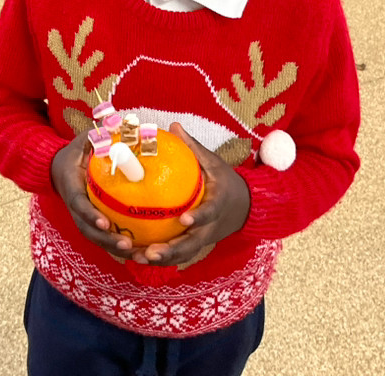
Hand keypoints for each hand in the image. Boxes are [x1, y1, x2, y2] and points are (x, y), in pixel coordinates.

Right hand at [50, 132, 134, 259]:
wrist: (58, 166)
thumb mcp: (87, 138)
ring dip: (114, 249)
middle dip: (106, 240)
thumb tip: (134, 126)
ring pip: (96, 237)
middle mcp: (74, 205)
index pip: (78, 202)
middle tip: (127, 245)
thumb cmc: (78, 150)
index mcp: (71, 185)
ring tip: (138, 254)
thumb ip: (104, 134)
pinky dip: (119, 245)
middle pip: (87, 229)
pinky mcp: (90, 221)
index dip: (89, 214)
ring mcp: (81, 216)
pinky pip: (104, 236)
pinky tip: (141, 251)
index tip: (105, 222)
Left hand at [133, 122, 250, 266]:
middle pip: (193, 243)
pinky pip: (179, 254)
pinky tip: (139, 257)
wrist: (246, 207)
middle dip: (173, 251)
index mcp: (218, 203)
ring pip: (185, 254)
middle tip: (151, 252)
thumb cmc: (226, 181)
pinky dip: (162, 258)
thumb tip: (173, 125)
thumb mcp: (214, 162)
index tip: (183, 219)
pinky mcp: (197, 244)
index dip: (198, 217)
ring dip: (164, 259)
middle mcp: (212, 226)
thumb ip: (193, 148)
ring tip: (140, 258)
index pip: (210, 212)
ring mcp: (205, 238)